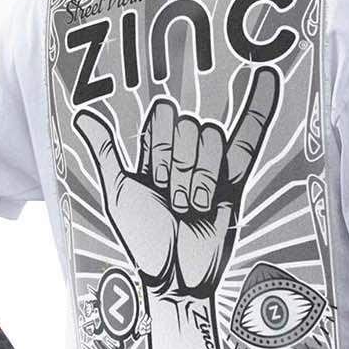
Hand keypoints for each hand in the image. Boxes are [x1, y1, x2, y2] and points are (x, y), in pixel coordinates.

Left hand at [71, 66, 280, 299]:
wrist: (177, 272)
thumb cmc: (145, 238)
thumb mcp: (119, 193)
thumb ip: (106, 151)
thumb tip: (82, 115)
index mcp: (156, 152)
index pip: (163, 119)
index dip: (160, 148)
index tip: (155, 180)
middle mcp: (184, 154)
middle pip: (187, 129)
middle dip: (180, 169)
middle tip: (175, 201)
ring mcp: (211, 164)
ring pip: (210, 141)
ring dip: (200, 180)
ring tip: (193, 208)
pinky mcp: (236, 179)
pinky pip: (250, 136)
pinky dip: (260, 106)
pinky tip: (266, 76)